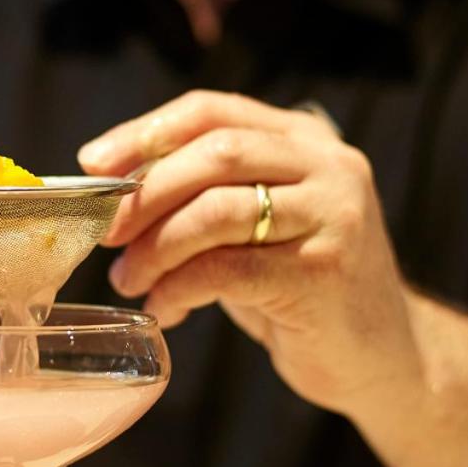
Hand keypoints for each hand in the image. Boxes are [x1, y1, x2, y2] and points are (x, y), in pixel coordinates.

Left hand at [78, 90, 422, 417]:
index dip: (144, 132)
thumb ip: (198, 196)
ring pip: (215, 211)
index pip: (212, 111)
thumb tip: (106, 190)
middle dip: (144, 194)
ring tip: (127, 280)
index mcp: (302, 139)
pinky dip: (178, 289)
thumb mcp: (250, 225)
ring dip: (154, 249)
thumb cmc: (293, 286)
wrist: (375, 355)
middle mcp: (326, 166)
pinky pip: (225, 269)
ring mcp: (332, 215)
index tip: (92, 164)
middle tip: (105, 233)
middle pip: (213, 154)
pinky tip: (164, 308)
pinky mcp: (322, 271)